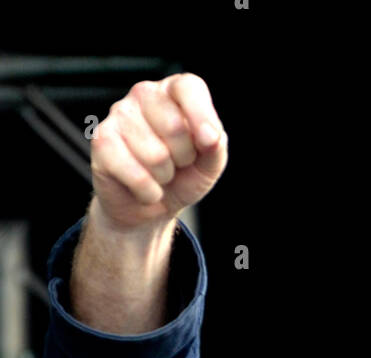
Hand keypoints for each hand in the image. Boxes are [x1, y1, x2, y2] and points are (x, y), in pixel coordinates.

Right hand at [90, 73, 227, 230]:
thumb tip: (211, 137)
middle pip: (175, 127)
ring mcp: (119, 115)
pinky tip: (143, 188)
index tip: (209, 142)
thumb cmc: (181, 177)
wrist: (149, 206)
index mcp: (173, 92)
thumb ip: (216, 147)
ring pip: (156, 156)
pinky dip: (148, 192)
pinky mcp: (102, 141)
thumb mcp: (208, 164)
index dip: (201, 116)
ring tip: (157, 174)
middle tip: (175, 163)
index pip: (188, 87)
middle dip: (183, 158)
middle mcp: (144, 95)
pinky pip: (136, 175)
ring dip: (163, 177)